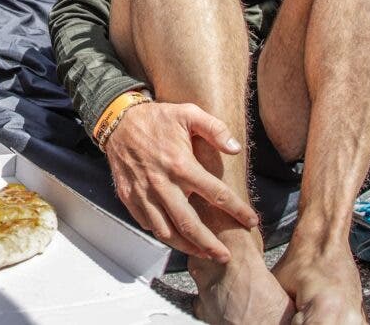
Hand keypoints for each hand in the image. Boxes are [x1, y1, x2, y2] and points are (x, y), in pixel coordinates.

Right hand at [104, 101, 258, 260]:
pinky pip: (147, 224)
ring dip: (186, 246)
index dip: (237, 210)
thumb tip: (235, 149)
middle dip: (210, 245)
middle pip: (189, 225)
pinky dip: (162, 233)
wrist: (117, 120)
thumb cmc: (156, 118)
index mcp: (181, 164)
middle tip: (225, 256)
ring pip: (166, 231)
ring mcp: (143, 193)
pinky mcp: (129, 197)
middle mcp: (162, 184)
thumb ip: (215, 129)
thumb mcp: (188, 113)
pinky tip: (174, 234)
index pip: (216, 194)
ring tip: (202, 252)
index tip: (251, 220)